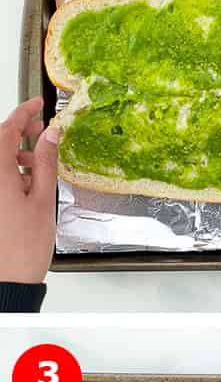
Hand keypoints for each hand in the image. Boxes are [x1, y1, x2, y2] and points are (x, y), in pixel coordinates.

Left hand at [0, 97, 58, 283]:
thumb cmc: (24, 244)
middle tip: (43, 131)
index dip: (24, 113)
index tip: (37, 104)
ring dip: (15, 156)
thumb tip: (51, 135)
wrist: (7, 277)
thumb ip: (46, 163)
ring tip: (39, 166)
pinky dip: (9, 173)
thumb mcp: (44, 199)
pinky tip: (27, 185)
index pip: (7, 129)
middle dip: (20, 134)